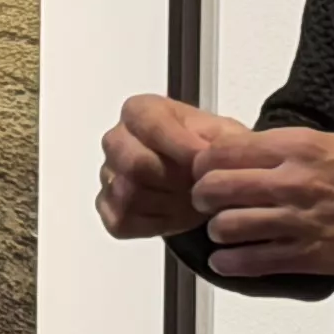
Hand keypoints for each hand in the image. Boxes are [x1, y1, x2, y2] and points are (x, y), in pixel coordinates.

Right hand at [95, 91, 233, 238]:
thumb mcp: (225, 136)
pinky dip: (156, 223)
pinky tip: (175, 212)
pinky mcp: (109, 208)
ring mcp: (108, 175)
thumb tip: (202, 158)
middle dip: (174, 180)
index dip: (180, 147)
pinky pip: (124, 221)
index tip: (203, 160)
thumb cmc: (209, 151)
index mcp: (139, 111)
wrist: (205, 179)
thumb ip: (217, 141)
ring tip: (192, 198)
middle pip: (135, 165)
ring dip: (169, 203)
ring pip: (130, 196)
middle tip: (200, 185)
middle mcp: (116, 140)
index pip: (151, 126)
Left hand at [188, 123, 333, 281]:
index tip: (205, 171)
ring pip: (227, 226)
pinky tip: (228, 260)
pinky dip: (231, 262)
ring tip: (223, 233)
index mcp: (299, 147)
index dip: (205, 163)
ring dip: (218, 232)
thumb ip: (287, 149)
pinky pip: (251, 261)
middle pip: (216, 187)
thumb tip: (247, 154)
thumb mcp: (333, 143)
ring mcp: (299, 221)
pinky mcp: (308, 256)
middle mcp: (293, 181)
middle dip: (202, 197)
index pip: (226, 150)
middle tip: (205, 203)